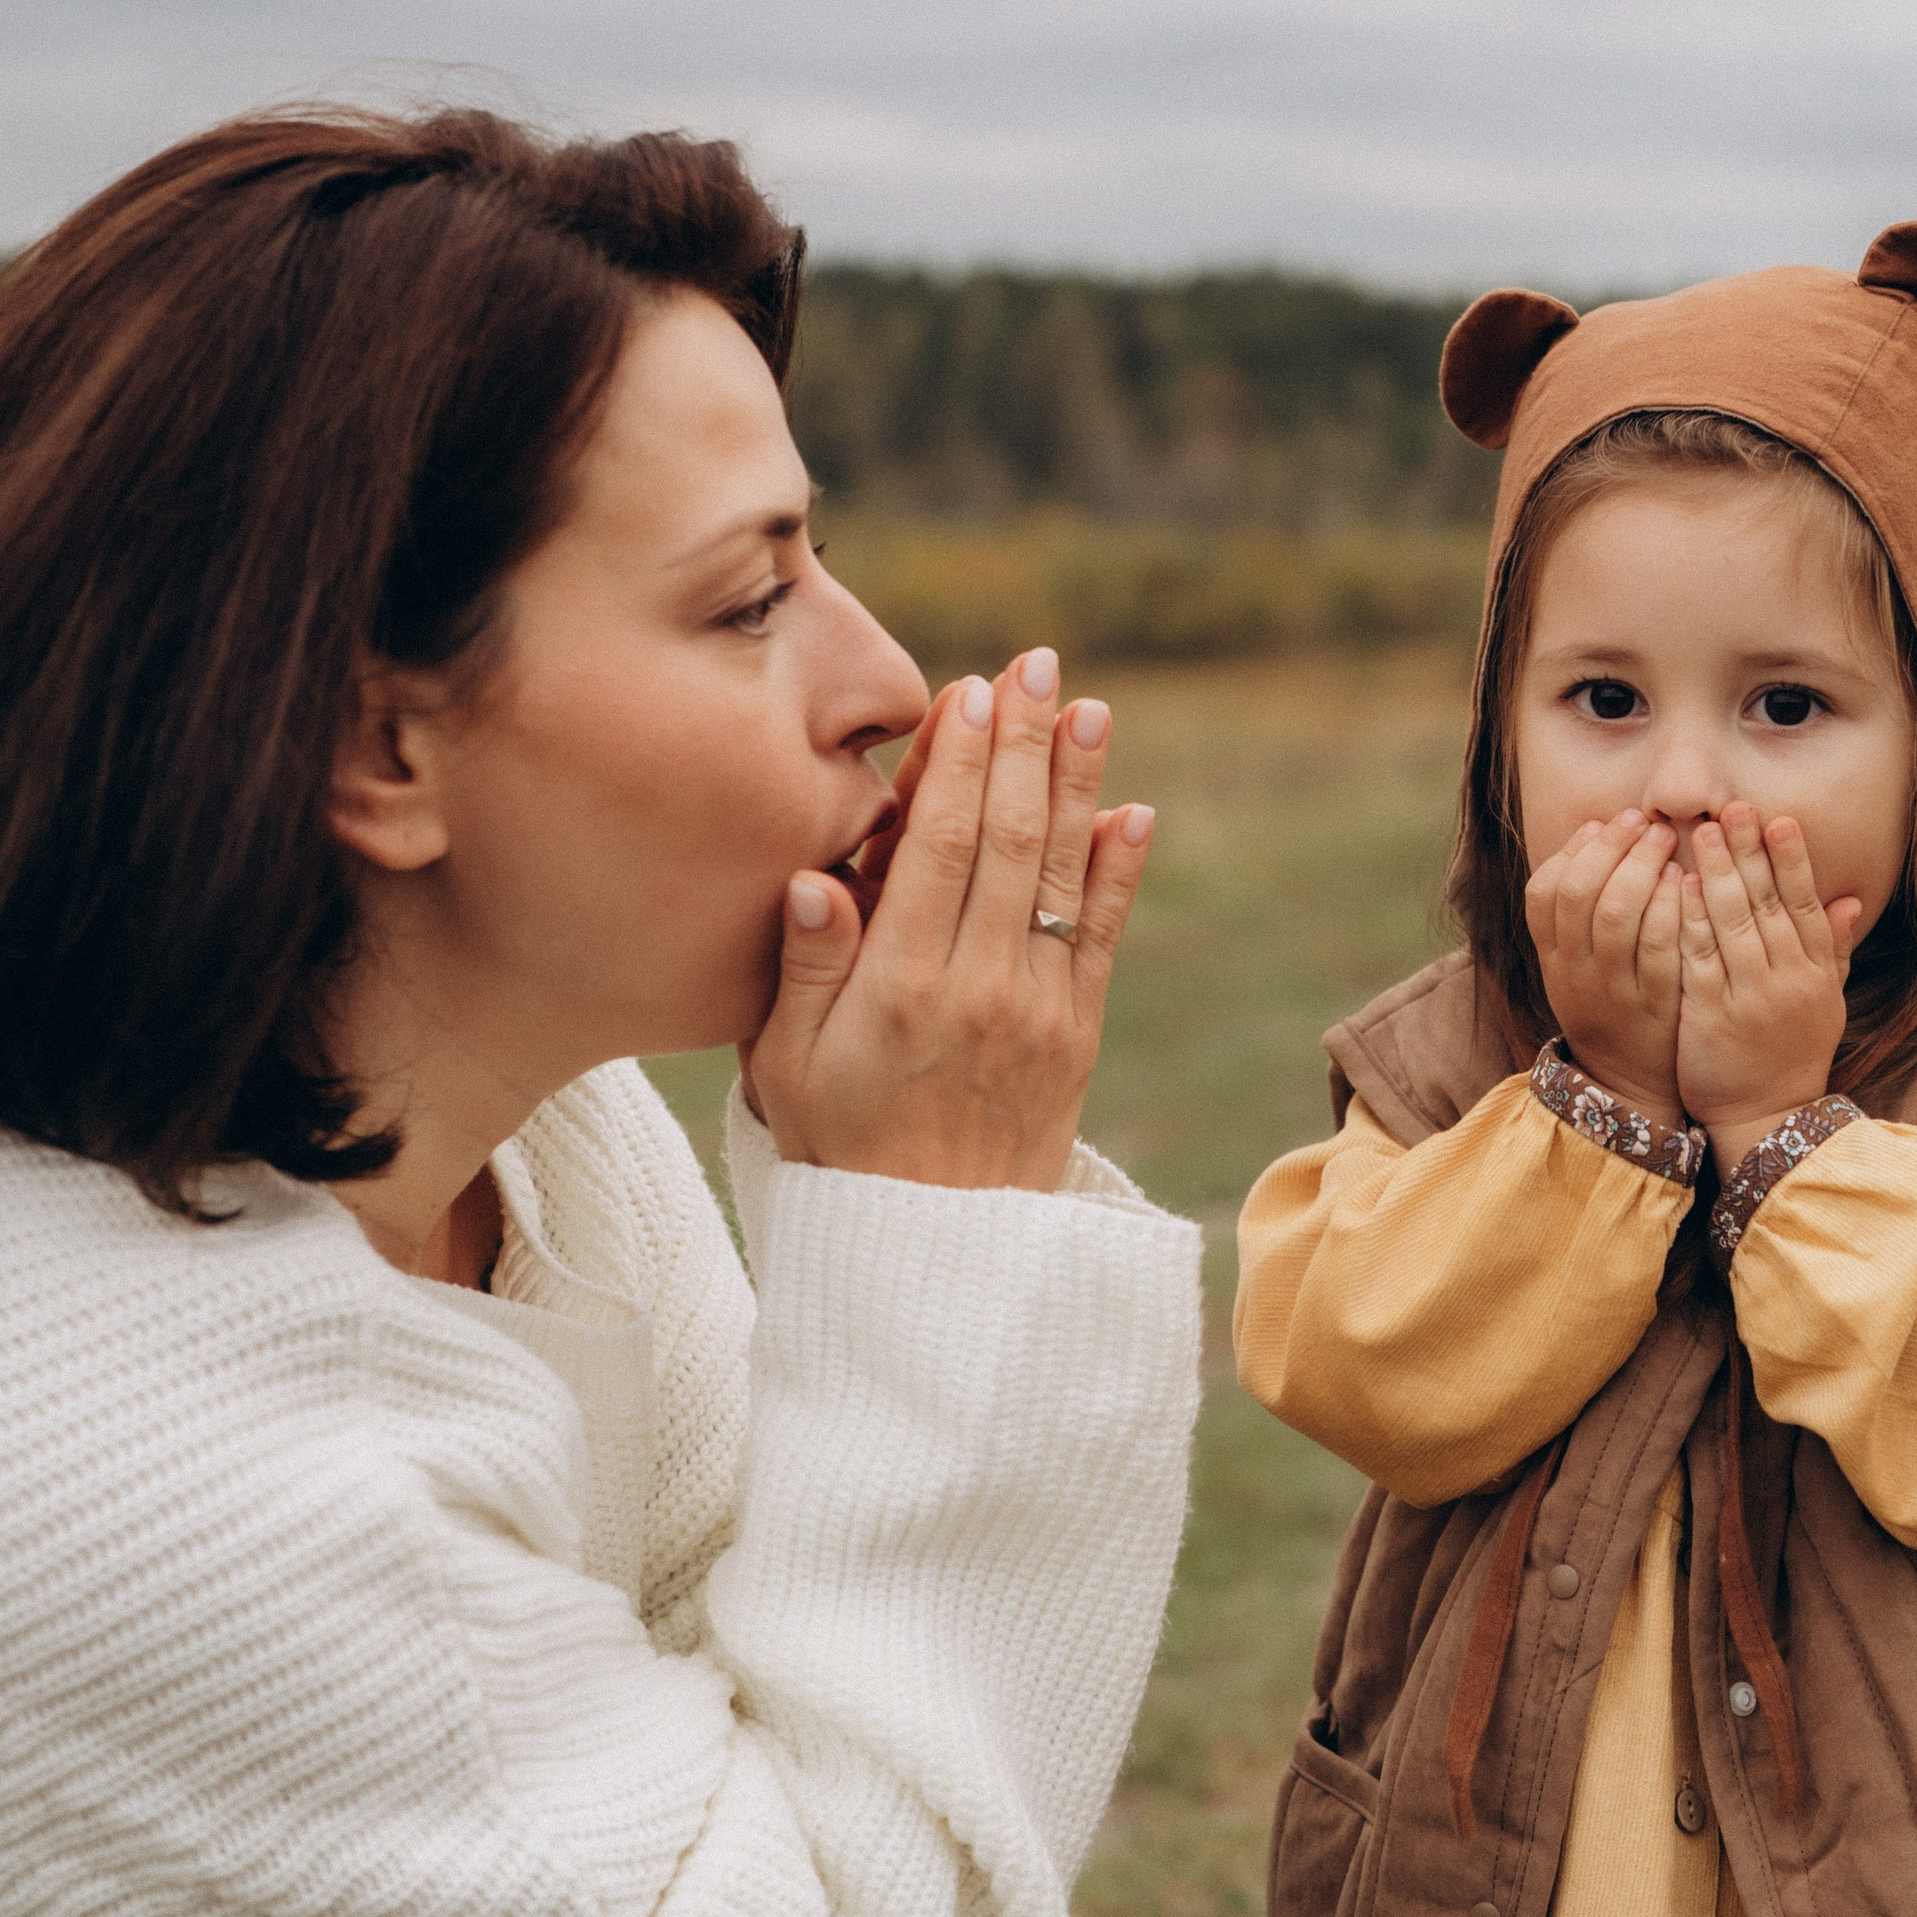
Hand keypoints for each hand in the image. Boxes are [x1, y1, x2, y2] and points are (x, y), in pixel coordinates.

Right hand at [743, 651, 1151, 1190]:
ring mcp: (1037, 1010)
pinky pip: (1102, 938)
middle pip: (1006, 841)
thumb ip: (808, 968)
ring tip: (1090, 710)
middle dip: (1024, 746)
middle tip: (1038, 665)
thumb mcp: (787, 1066)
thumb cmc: (839, 1146)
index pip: (936, 849)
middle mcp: (977, 987)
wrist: (932, 1250)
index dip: (959, 764)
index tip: (972, 691)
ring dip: (1077, 785)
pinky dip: (1116, 872)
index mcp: (899, 986)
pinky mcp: (1077, 1035)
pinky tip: (1129, 812)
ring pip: (1060, 875)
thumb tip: (816, 876)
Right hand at [1525, 807, 1685, 1117]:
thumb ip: (1581, 910)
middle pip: (1579, 894)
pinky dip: (1668, 906)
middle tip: (1643, 821)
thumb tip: (1597, 833)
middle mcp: (1575, 972)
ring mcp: (1612, 990)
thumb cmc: (1613, 1008)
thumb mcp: (1578, 965)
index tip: (1603, 823)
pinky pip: (1656, 946)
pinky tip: (1685, 881)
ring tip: (1666, 840)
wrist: (1632, 1087)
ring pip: (1614, 914)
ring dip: (1640, 867)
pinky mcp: (1653, 1005)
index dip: (1572, 851)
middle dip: (1611, 847)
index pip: (1543, 892)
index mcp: (1554, 959)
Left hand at [1673, 802, 1862, 1172]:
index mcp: (1816, 973)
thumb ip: (1831, 949)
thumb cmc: (1792, 1053)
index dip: (1793, 860)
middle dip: (1750, 852)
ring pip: (1734, 924)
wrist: (1766, 1117)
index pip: (1806, 905)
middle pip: (1769, 904)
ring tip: (1703, 833)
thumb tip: (1850, 898)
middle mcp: (1788, 981)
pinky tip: (1678, 886)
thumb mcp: (1825, 1002)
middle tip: (1732, 807)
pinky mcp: (1712, 1016)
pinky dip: (1690, 919)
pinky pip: (1700, 958)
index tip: (1779, 819)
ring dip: (1718, 873)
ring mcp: (1750, 998)